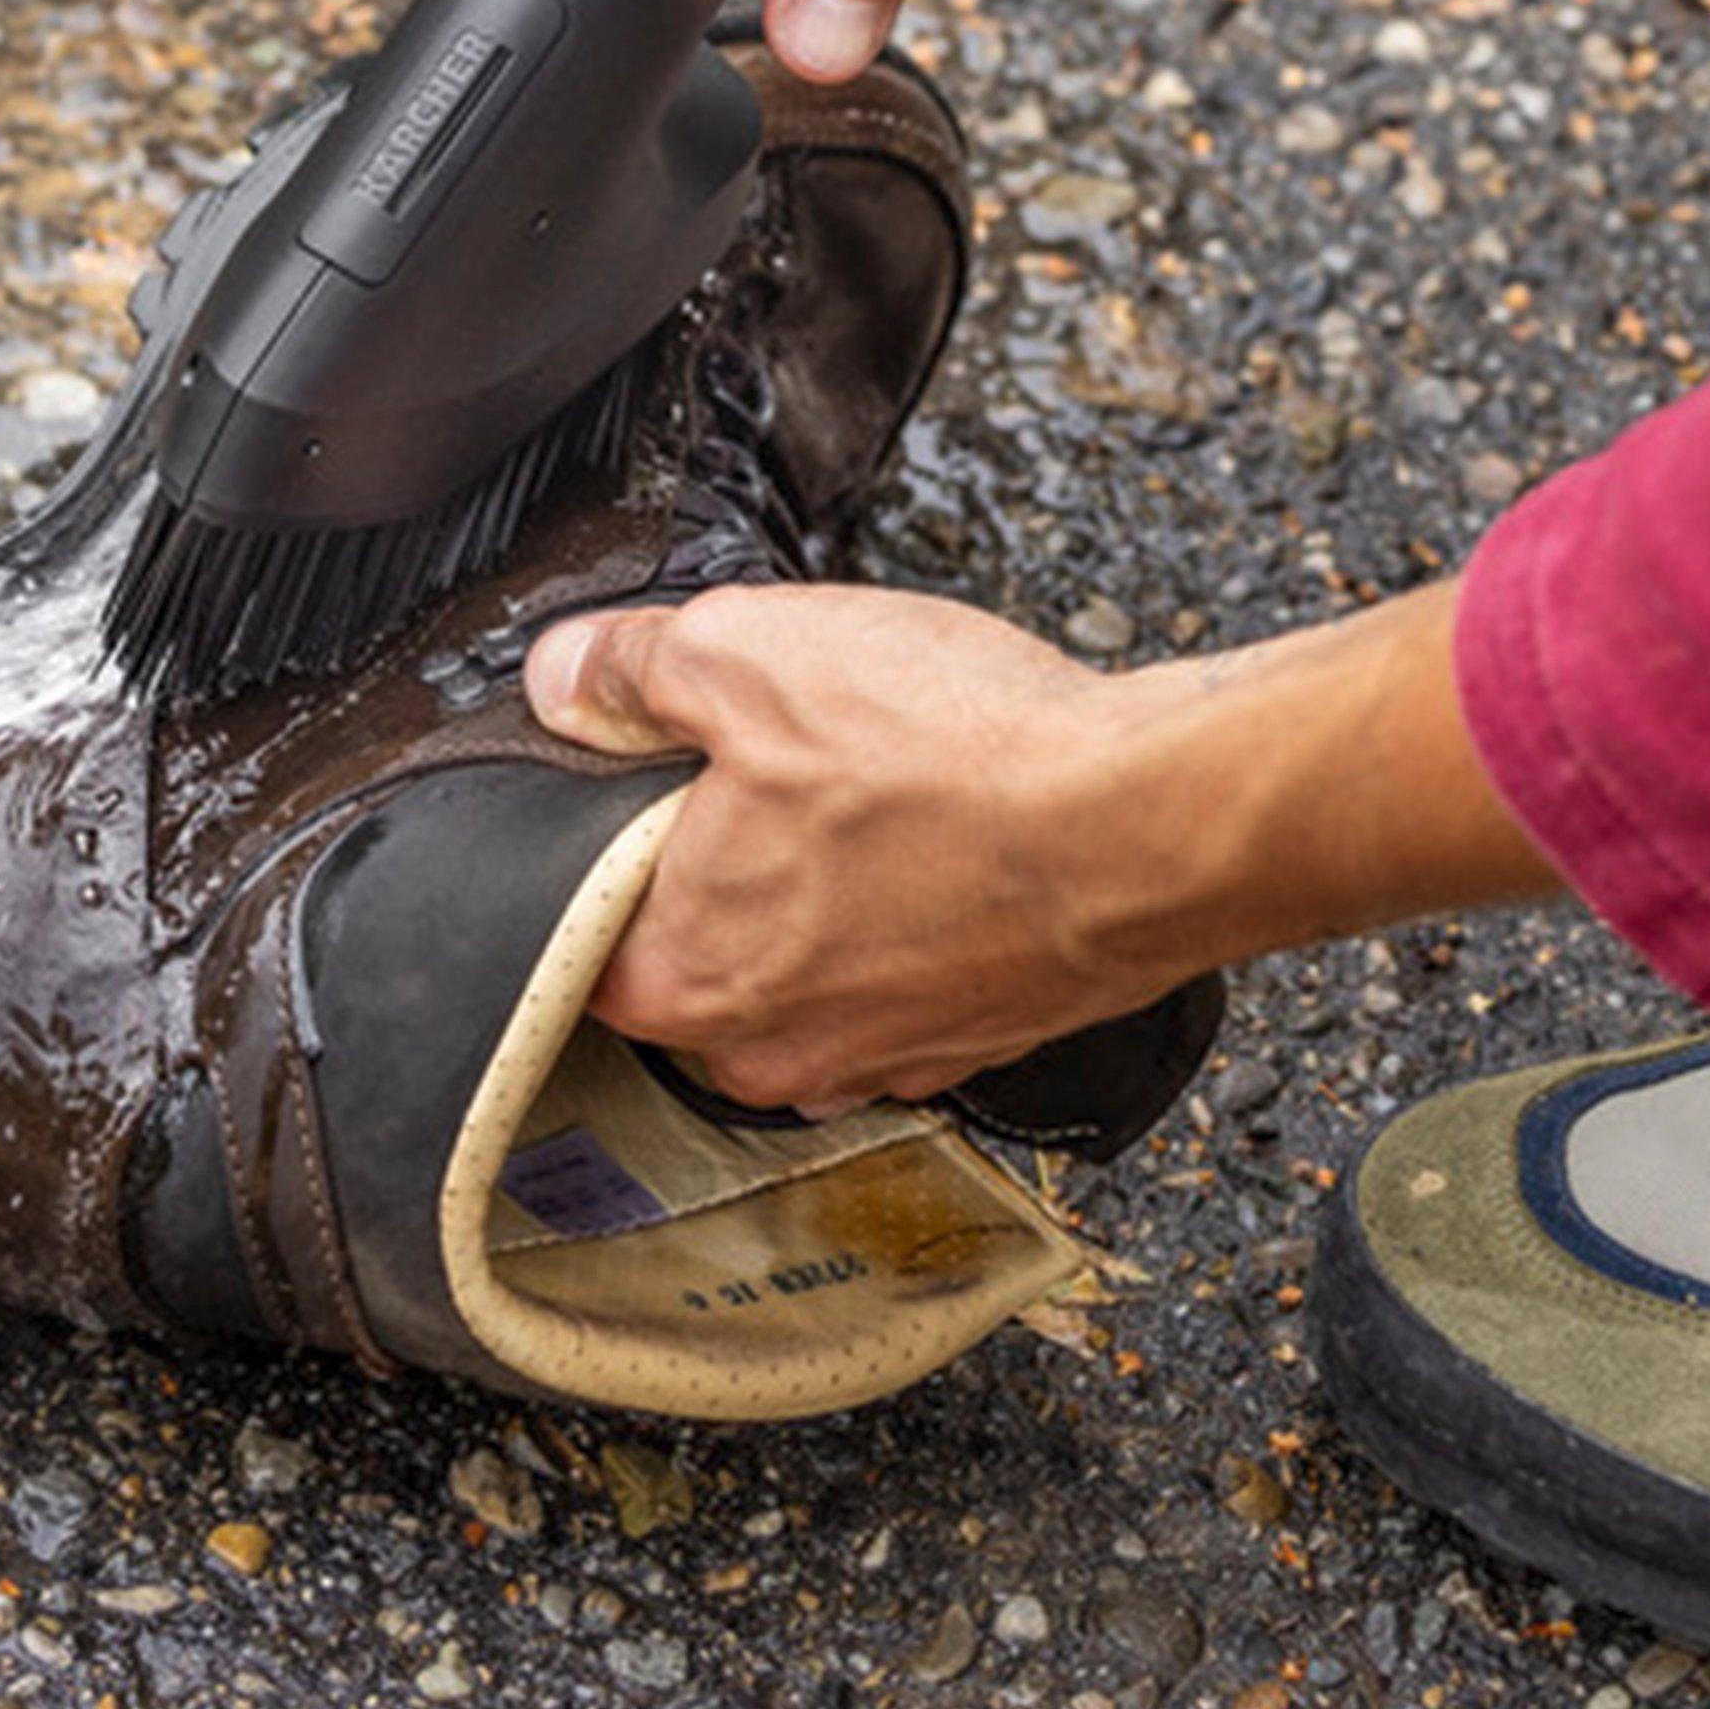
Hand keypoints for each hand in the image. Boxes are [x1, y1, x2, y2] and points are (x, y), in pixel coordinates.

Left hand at [525, 571, 1562, 1110]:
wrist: (1145, 824)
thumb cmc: (953, 752)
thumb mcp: (746, 652)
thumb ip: (626, 669)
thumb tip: (564, 679)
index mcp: (680, 976)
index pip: (573, 935)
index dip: (596, 843)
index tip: (635, 781)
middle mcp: (767, 1049)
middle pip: (691, 948)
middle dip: (715, 859)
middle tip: (766, 762)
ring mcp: (879, 1056)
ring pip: (802, 963)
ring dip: (820, 888)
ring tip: (872, 789)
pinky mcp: (971, 1038)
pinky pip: (901, 972)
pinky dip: (911, 910)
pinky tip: (944, 832)